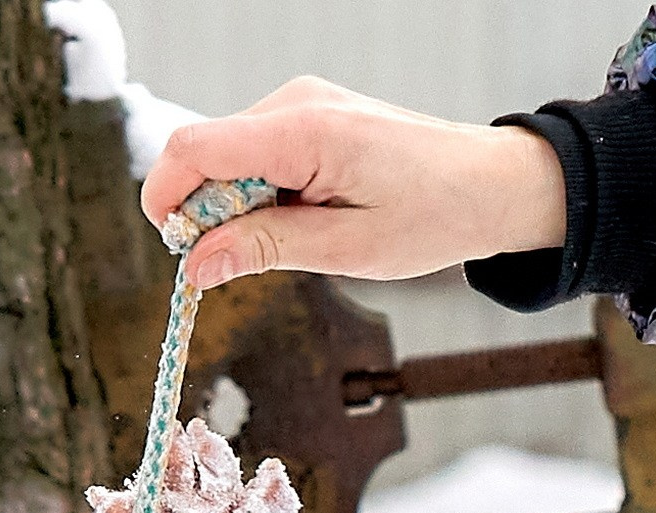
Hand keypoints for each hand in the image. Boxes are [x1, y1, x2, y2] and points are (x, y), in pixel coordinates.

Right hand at [140, 76, 564, 288]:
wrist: (487, 183)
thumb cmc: (431, 214)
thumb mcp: (344, 248)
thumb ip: (263, 249)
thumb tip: (196, 266)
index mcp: (304, 131)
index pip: (193, 148)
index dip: (168, 203)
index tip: (182, 255)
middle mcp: (295, 104)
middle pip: (201, 155)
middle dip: (203, 214)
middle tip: (240, 263)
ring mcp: (300, 105)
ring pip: (223, 159)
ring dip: (233, 208)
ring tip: (291, 238)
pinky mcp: (306, 118)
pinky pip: (252, 157)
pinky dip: (256, 196)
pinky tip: (298, 218)